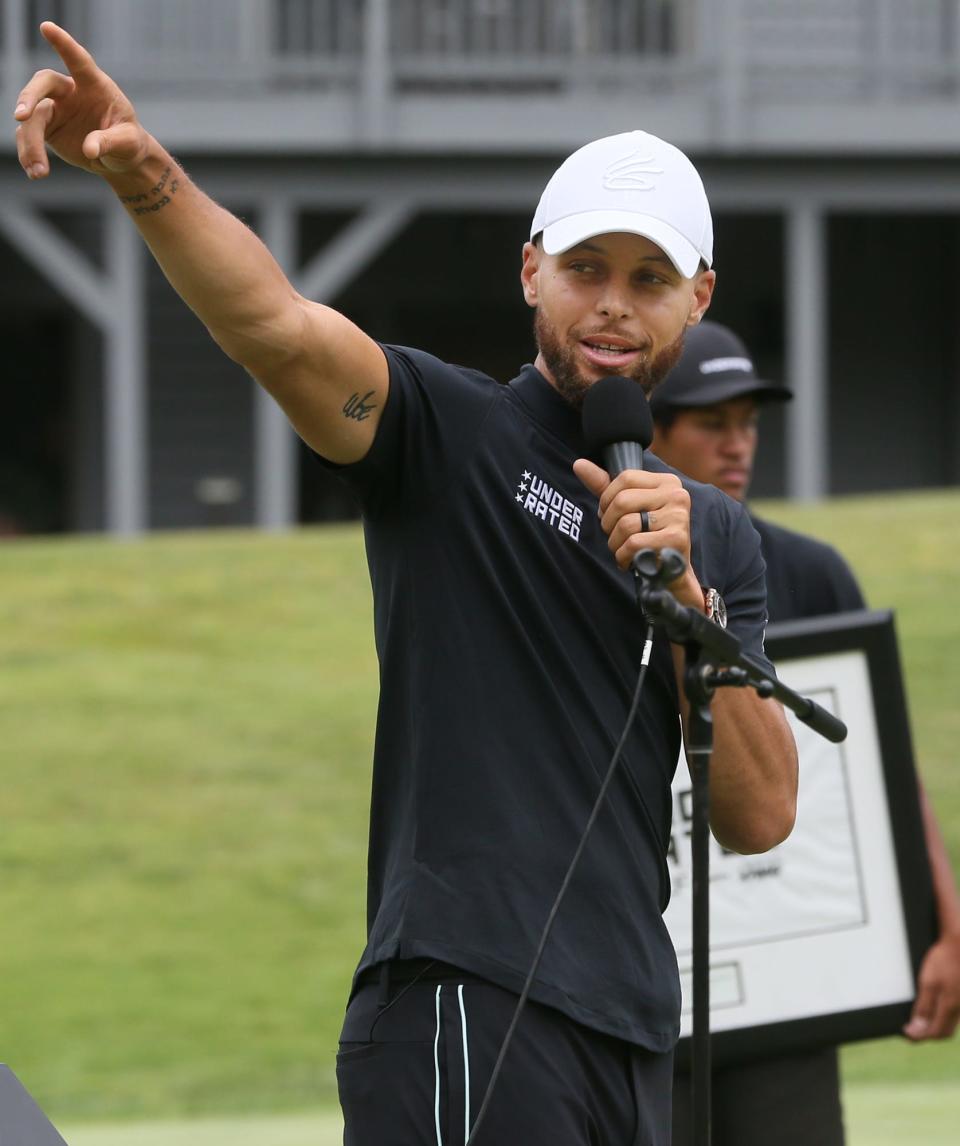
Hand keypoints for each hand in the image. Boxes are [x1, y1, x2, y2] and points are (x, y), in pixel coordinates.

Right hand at [14, 21, 148, 179]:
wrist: (120, 159)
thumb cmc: (129, 142)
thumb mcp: (129, 142)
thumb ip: (111, 142)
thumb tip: (89, 148)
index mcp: (94, 85)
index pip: (78, 61)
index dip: (63, 44)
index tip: (46, 27)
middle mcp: (70, 92)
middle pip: (43, 84)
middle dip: (29, 97)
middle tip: (21, 116)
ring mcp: (55, 109)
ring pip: (32, 118)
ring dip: (30, 142)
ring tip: (38, 171)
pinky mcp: (47, 129)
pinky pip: (30, 137)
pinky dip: (30, 155)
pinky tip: (36, 172)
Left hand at [573, 458, 702, 606]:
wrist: (670, 572)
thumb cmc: (646, 535)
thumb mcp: (626, 507)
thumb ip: (603, 486)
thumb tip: (578, 464)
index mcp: (667, 482)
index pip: (625, 478)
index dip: (607, 499)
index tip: (609, 515)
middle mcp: (677, 495)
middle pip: (622, 501)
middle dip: (609, 523)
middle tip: (614, 536)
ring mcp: (679, 516)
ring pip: (626, 524)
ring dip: (615, 543)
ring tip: (622, 549)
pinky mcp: (677, 539)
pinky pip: (634, 544)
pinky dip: (624, 556)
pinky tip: (630, 561)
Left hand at [903, 933, 959, 1040]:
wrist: (959, 945)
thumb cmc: (944, 960)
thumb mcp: (928, 982)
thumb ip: (924, 1007)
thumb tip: (917, 1028)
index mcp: (950, 1007)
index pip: (935, 1032)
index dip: (920, 1036)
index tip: (906, 1034)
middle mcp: (959, 1009)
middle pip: (944, 1031)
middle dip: (928, 1034)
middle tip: (912, 1029)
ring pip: (950, 1023)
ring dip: (936, 1025)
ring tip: (920, 1020)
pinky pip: (954, 1014)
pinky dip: (943, 1016)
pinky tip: (934, 1008)